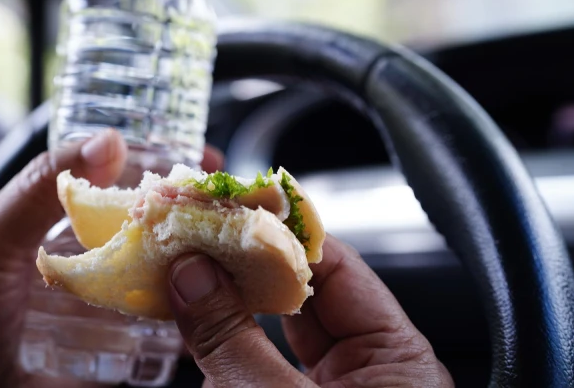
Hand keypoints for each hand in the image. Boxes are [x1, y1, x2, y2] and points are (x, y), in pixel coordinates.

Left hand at [0, 129, 222, 386]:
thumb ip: (36, 187)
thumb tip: (109, 141)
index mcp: (72, 221)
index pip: (130, 181)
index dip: (170, 164)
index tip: (208, 156)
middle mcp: (105, 256)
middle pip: (167, 224)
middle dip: (207, 210)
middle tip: (239, 203)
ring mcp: (122, 303)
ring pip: (181, 272)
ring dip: (216, 259)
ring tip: (247, 249)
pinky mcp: (133, 348)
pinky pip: (178, 326)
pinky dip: (206, 313)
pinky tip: (229, 304)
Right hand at [167, 237, 453, 387]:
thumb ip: (232, 338)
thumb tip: (190, 270)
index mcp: (393, 358)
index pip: (336, 265)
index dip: (280, 229)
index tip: (228, 203)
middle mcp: (364, 371)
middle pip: (299, 291)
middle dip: (241, 260)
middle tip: (190, 230)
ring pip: (270, 327)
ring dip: (224, 296)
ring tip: (179, 263)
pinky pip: (253, 362)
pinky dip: (220, 339)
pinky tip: (187, 315)